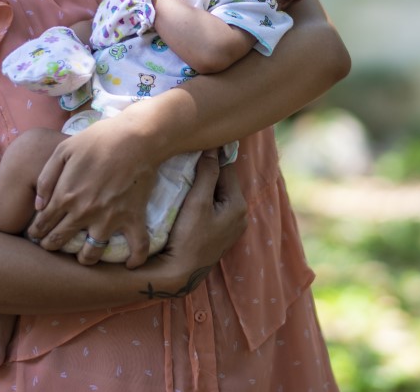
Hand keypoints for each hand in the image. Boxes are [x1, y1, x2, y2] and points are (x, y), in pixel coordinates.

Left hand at [28, 119, 155, 267]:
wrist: (136, 137)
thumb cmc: (99, 140)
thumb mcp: (63, 150)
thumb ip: (46, 178)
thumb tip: (37, 205)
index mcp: (65, 196)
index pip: (43, 223)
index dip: (36, 231)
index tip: (35, 235)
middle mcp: (84, 213)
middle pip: (60, 240)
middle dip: (51, 246)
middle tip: (50, 247)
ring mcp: (109, 219)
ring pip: (91, 254)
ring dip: (84, 259)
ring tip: (82, 258)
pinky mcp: (132, 218)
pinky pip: (136, 247)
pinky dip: (135, 259)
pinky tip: (130, 266)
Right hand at [152, 151, 247, 293]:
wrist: (179, 272)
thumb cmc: (188, 237)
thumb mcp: (197, 202)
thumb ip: (207, 173)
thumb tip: (213, 147)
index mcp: (239, 205)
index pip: (226, 169)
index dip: (211, 158)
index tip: (195, 148)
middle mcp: (240, 215)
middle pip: (222, 182)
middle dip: (207, 172)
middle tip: (186, 163)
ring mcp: (231, 226)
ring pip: (217, 194)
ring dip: (203, 186)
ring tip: (185, 179)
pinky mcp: (219, 233)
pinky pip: (213, 207)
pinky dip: (203, 200)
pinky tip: (188, 199)